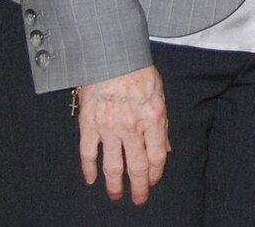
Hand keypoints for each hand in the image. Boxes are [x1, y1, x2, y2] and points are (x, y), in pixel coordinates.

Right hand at [76, 65, 168, 203]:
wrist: (110, 55)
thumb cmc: (138, 72)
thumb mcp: (159, 94)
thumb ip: (162, 124)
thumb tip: (166, 150)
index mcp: (153, 119)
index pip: (157, 157)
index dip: (156, 174)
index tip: (154, 182)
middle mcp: (132, 127)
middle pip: (136, 167)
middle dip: (139, 188)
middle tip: (138, 199)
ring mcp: (108, 127)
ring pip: (112, 166)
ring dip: (115, 185)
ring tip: (116, 195)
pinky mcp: (89, 124)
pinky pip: (88, 153)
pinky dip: (89, 169)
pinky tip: (91, 179)